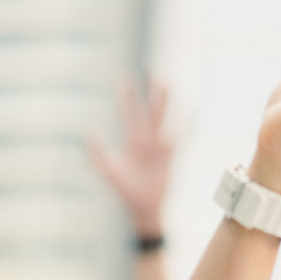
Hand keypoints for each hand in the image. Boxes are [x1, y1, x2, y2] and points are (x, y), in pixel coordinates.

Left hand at [89, 78, 174, 233]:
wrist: (143, 208)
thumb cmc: (125, 192)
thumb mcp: (109, 171)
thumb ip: (98, 154)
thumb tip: (88, 133)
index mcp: (133, 142)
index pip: (131, 114)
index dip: (128, 98)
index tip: (125, 79)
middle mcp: (148, 141)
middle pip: (152, 111)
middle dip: (153, 93)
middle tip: (155, 71)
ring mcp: (161, 147)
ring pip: (166, 118)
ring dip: (167, 102)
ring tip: (170, 84)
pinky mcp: (172, 156)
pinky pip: (182, 138)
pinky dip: (188, 125)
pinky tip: (193, 111)